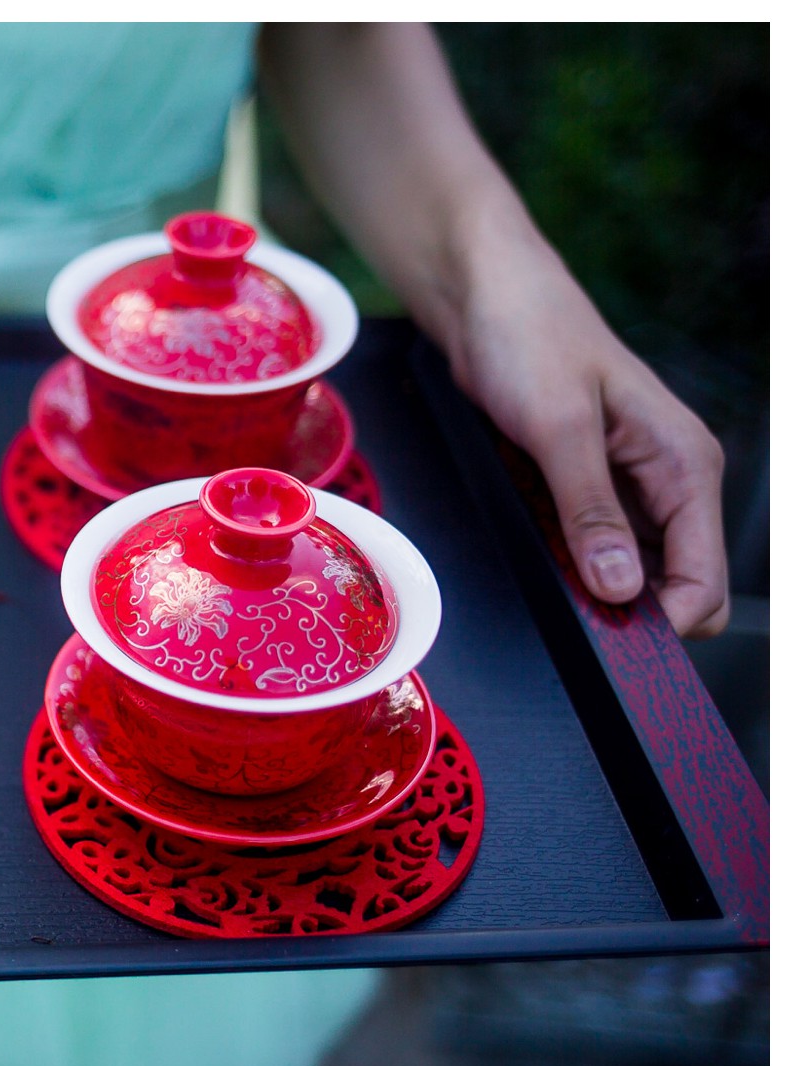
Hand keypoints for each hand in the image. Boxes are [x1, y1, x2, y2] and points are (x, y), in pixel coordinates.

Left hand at [449, 238, 729, 637]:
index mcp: (685, 464)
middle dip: (625, 609)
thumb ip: (591, 509)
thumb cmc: (530, 339)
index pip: (705, 579)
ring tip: (547, 573)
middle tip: (568, 612)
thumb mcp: (558, 426)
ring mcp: (624, 487)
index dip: (665, 621)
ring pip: (626, 571)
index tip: (612, 642)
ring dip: (589, 585)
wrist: (485, 298)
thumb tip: (622, 588)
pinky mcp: (583, 486)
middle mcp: (666, 481)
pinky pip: (585, 546)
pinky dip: (562, 559)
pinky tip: (536, 551)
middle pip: (670, 585)